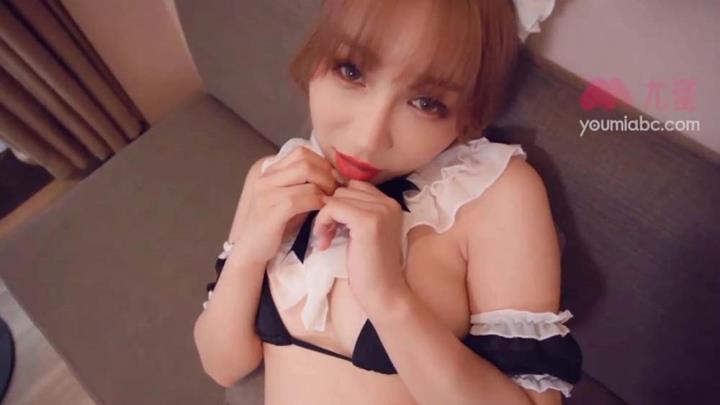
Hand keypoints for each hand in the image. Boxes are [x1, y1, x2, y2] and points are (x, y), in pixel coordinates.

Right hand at [234, 147, 338, 263]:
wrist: (253, 250)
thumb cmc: (276, 225)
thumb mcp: (291, 199)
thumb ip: (305, 184)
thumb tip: (333, 175)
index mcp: (270, 171)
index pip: (301, 152)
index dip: (323, 163)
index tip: (334, 180)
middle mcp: (266, 177)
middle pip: (305, 160)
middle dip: (327, 174)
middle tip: (335, 191)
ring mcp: (266, 192)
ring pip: (306, 174)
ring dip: (325, 188)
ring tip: (329, 202)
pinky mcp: (271, 210)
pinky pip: (302, 198)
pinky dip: (317, 202)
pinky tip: (321, 211)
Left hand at [312, 179, 406, 313]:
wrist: (384, 294)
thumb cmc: (370, 269)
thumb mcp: (363, 233)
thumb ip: (354, 213)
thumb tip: (326, 197)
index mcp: (390, 204)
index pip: (355, 187)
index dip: (339, 205)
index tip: (334, 228)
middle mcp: (388, 202)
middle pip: (344, 190)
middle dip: (330, 212)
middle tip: (327, 237)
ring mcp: (380, 210)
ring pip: (336, 197)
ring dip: (324, 218)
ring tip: (326, 241)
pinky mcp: (367, 220)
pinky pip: (332, 207)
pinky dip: (322, 223)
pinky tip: (324, 243)